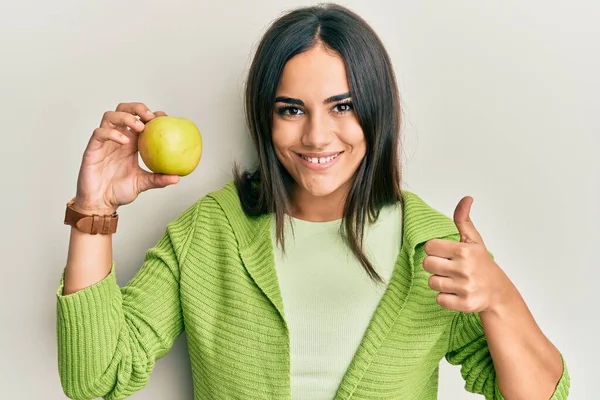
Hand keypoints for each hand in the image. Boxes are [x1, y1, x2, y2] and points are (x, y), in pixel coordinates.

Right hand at [72, 102, 179, 214]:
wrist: (101, 202)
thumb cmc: (119, 191)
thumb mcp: (143, 183)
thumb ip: (159, 179)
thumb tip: (177, 177)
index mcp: (131, 143)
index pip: (140, 120)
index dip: (151, 114)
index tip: (164, 118)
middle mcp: (118, 138)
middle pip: (124, 110)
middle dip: (137, 108)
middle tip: (150, 116)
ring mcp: (104, 141)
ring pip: (110, 116)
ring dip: (126, 117)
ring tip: (139, 126)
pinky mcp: (92, 148)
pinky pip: (99, 133)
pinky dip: (112, 133)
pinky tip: (125, 141)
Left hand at [423, 196, 512, 312]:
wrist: (498, 292)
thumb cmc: (482, 264)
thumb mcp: (473, 240)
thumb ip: (463, 220)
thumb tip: (466, 198)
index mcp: (464, 251)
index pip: (429, 247)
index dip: (434, 250)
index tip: (445, 253)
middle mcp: (464, 268)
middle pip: (427, 265)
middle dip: (435, 266)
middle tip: (448, 268)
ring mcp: (464, 287)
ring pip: (432, 282)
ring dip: (440, 282)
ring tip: (453, 280)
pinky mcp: (464, 304)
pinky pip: (439, 299)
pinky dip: (445, 298)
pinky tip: (456, 292)